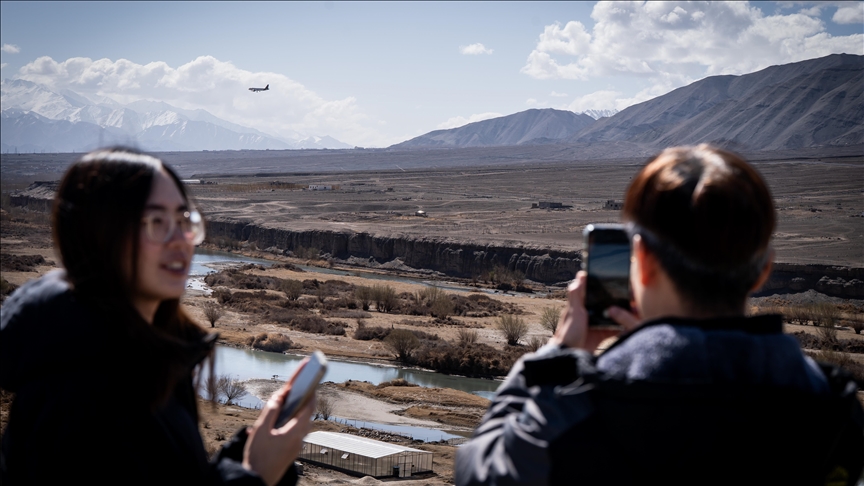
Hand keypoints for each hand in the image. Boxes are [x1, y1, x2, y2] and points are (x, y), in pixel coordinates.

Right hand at [243, 359, 314, 485]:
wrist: (256, 480)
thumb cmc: (258, 457)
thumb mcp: (260, 430)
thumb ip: (271, 410)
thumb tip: (280, 395)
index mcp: (295, 432)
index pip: (309, 406)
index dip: (311, 389)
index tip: (311, 376)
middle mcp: (300, 438)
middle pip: (305, 412)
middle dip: (303, 397)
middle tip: (299, 382)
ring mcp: (297, 445)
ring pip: (299, 421)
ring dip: (294, 409)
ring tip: (286, 396)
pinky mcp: (292, 449)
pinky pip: (293, 429)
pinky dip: (288, 420)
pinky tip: (276, 418)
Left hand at [549, 271, 639, 351]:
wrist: (569, 355)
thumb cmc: (568, 332)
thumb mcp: (573, 310)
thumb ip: (577, 294)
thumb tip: (581, 275)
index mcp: (582, 305)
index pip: (595, 293)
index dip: (606, 288)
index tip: (619, 284)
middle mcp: (589, 313)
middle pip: (607, 304)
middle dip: (619, 302)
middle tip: (633, 300)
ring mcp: (596, 324)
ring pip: (612, 316)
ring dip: (622, 314)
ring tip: (635, 311)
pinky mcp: (601, 335)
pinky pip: (614, 330)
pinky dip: (621, 328)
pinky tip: (630, 325)